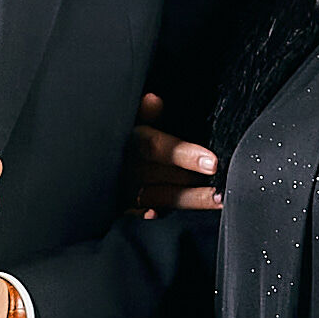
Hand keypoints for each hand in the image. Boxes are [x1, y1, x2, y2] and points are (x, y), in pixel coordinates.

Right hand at [124, 86, 219, 218]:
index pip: (157, 148)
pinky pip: (140, 215)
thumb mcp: (132, 120)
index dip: (185, 155)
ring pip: (161, 197)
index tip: (211, 162)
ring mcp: (126, 189)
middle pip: (165, 176)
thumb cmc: (125, 138)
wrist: (96, 160)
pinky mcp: (125, 207)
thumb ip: (145, 112)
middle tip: (222, 186)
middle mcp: (128, 167)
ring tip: (218, 199)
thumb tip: (153, 100)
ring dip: (190, 199)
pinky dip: (154, 217)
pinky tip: (168, 217)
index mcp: (131, 141)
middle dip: (195, 182)